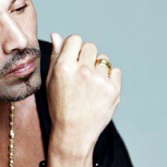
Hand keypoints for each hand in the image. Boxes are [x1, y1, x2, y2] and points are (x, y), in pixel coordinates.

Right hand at [46, 33, 121, 155]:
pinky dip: (110, 79)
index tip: (73, 59)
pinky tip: (99, 91)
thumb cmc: (59, 106)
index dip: (74, 48)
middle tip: (81, 76)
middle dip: (87, 57)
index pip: (75, 39)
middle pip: (90, 46)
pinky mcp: (113, 89)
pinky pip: (116, 71)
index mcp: (63, 67)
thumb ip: (55, 56)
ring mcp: (99, 80)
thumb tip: (57, 34)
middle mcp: (82, 71)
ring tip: (90, 86)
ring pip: (104, 59)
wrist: (73, 132)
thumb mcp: (51, 81)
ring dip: (98, 68)